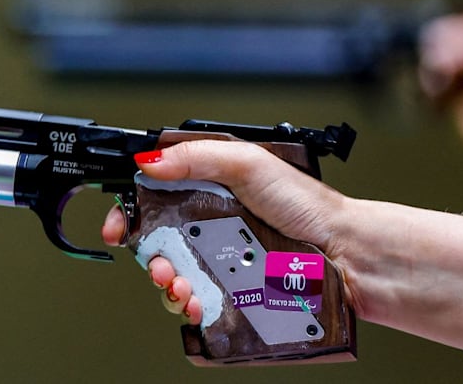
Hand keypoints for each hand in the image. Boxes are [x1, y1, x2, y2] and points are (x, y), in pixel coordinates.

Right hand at [101, 141, 349, 325]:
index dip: (130, 211)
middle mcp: (210, 226)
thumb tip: (149, 161)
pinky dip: (188, 306)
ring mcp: (219, 262)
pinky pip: (197, 304)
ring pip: (172, 276)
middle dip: (145, 254)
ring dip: (165, 283)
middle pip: (156, 242)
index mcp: (207, 189)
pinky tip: (195, 302)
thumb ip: (196, 157)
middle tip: (153, 261)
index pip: (153, 198)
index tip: (119, 225)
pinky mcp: (232, 294)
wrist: (344, 253)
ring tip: (177, 283)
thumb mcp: (247, 162)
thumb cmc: (307, 205)